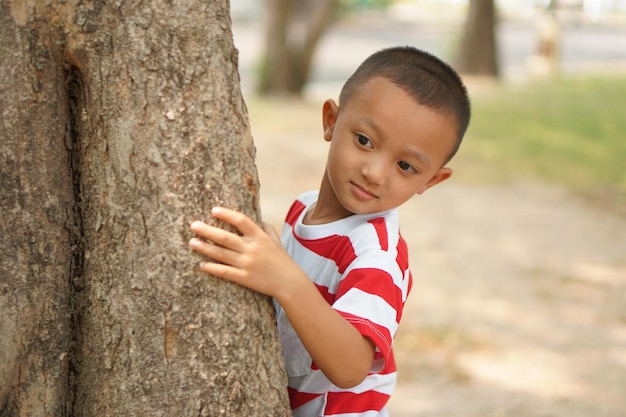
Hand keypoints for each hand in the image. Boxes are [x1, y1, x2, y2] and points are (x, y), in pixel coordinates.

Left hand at [190, 208, 375, 387]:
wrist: (290, 283)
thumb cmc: (283, 260)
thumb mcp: (277, 241)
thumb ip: (267, 228)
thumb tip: (258, 220)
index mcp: (260, 237)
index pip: (241, 221)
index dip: (227, 214)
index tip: (213, 210)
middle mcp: (252, 249)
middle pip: (226, 237)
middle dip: (207, 230)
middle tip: (193, 225)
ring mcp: (247, 264)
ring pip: (221, 254)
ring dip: (205, 248)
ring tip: (191, 242)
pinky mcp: (244, 278)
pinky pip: (224, 272)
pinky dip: (212, 268)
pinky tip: (201, 265)